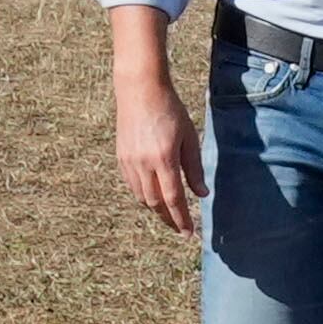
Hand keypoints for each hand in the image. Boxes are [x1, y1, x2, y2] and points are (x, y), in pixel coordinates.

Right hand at [116, 74, 203, 234]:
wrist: (140, 90)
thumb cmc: (170, 110)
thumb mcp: (189, 137)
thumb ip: (194, 168)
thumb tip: (202, 194)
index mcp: (164, 159)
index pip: (174, 199)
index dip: (182, 219)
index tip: (189, 233)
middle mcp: (144, 164)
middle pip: (156, 203)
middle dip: (169, 219)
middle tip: (180, 229)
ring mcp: (129, 161)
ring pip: (142, 197)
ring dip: (156, 209)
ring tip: (169, 214)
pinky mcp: (121, 157)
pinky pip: (132, 185)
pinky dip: (143, 195)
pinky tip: (153, 196)